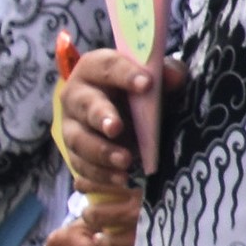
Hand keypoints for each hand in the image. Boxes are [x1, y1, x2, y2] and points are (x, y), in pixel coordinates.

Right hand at [59, 47, 174, 190]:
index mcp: (94, 69)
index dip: (125, 74)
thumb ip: (167, 73)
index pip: (107, 66)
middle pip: (84, 105)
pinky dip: (100, 175)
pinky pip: (81, 166)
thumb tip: (173, 77)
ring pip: (78, 140)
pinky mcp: (74, 153)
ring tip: (126, 161)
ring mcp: (72, 127)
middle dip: (100, 116)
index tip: (146, 83)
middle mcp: (76, 96)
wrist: (127, 115)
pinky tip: (121, 179)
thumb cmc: (141, 91)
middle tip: (116, 128)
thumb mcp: (157, 78)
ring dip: (101, 152)